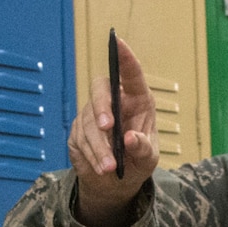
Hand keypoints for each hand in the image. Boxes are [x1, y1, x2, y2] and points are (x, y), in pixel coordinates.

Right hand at [67, 35, 158, 226]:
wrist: (116, 184)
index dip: (124, 57)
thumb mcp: (148, 158)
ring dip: (99, 146)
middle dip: (102, 106)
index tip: (118, 42)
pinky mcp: (78, 131)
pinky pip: (80, 138)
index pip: (130, 74)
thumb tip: (130, 138)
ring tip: (109, 167)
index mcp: (137, 100)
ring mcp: (93, 115)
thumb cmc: (137, 161)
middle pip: (100, 90)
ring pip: (89, 121)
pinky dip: (91, 155)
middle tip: (108, 127)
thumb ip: (143, 148)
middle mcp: (114, 102)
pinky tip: (100, 167)